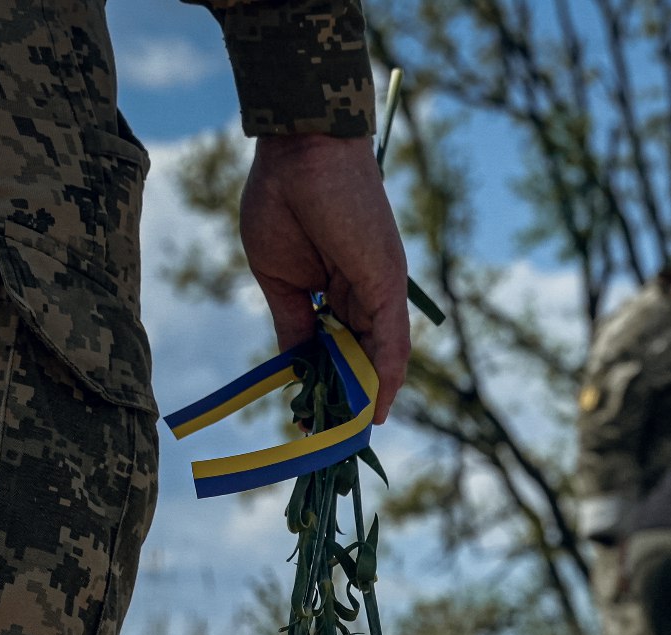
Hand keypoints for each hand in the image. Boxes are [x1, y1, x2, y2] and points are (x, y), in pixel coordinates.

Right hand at [240, 134, 410, 422]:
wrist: (299, 153)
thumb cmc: (282, 201)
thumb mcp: (279, 278)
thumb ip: (292, 325)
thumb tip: (294, 369)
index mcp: (335, 292)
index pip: (335, 352)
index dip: (324, 388)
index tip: (309, 423)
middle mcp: (363, 297)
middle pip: (358, 363)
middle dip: (346, 405)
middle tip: (331, 445)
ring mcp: (378, 293)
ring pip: (376, 361)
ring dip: (362, 402)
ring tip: (348, 441)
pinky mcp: (387, 287)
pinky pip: (390, 342)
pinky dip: (384, 379)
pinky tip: (374, 412)